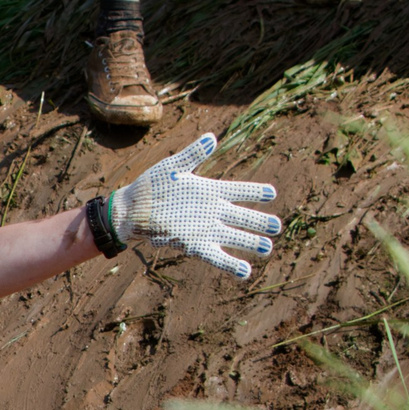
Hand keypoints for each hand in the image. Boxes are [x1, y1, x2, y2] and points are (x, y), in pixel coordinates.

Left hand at [103, 133, 281, 278]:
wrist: (132, 210)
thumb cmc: (151, 186)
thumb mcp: (173, 167)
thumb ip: (193, 154)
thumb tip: (212, 138)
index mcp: (210, 191)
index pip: (239, 190)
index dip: (256, 192)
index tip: (272, 193)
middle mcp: (211, 211)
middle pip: (242, 217)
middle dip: (260, 222)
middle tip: (277, 227)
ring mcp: (204, 229)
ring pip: (234, 237)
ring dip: (251, 243)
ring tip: (267, 248)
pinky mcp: (194, 244)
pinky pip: (216, 256)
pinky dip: (230, 264)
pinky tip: (244, 271)